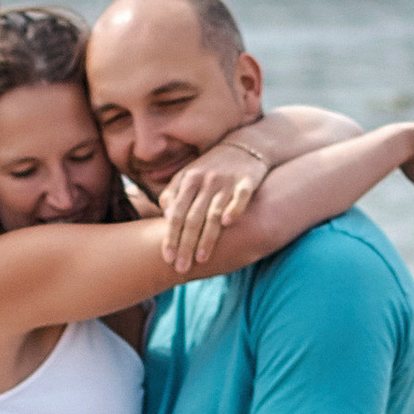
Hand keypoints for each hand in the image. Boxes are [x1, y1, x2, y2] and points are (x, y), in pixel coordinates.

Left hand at [157, 139, 271, 276]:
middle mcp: (206, 181)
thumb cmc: (211, 167)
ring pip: (214, 212)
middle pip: (192, 218)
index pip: (176, 213)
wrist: (244, 146)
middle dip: (185, 244)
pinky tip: (229, 224)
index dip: (170, 236)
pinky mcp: (247, 180)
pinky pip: (241, 196)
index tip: (167, 258)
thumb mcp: (188, 175)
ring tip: (201, 258)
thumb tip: (165, 217)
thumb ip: (173, 194)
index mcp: (188, 180)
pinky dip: (235, 208)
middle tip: (181, 267)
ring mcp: (227, 181)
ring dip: (207, 237)